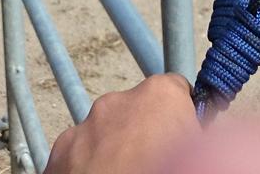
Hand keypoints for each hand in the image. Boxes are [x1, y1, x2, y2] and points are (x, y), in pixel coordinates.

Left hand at [44, 75, 196, 173]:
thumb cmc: (162, 171)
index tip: (184, 143)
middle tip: (153, 166)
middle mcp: (120, 101)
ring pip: (107, 132)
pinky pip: (81, 151)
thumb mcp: (195, 153)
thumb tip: (197, 140)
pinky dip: (89, 166)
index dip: (182, 119)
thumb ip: (196, 138)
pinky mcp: (61, 150)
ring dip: (116, 151)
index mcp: (160, 96)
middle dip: (144, 134)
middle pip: (138, 111)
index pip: (178, 92)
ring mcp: (86, 125)